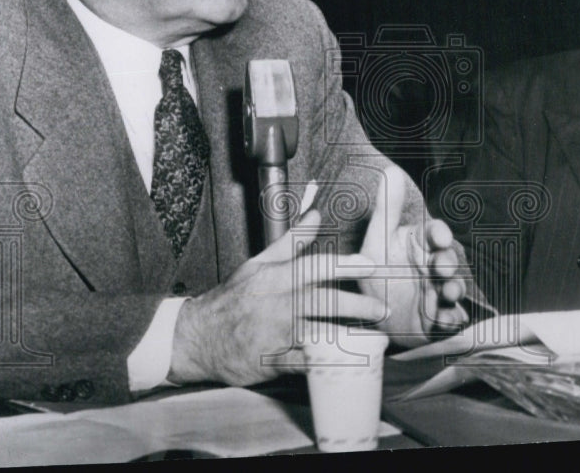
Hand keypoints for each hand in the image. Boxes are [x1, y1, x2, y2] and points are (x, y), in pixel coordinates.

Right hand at [168, 211, 385, 385]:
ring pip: (318, 334)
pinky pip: (306, 364)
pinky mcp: (272, 362)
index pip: (315, 266)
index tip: (370, 266)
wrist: (197, 337)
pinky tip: (348, 363)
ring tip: (374, 339)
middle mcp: (278, 304)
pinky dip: (327, 364)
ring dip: (349, 336)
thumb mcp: (258, 264)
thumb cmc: (233, 299)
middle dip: (357, 305)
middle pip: (324, 302)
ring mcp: (275, 335)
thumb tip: (315, 213)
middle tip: (382, 309)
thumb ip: (291, 241)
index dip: (345, 265)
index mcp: (275, 278)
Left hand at [359, 165, 469, 346]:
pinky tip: (443, 321)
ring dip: (453, 290)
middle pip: (447, 260)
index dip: (439, 235)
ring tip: (447, 294)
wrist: (373, 318)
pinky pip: (451, 320)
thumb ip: (386, 209)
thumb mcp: (376, 243)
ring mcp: (439, 292)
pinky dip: (450, 320)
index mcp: (420, 245)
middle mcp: (433, 266)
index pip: (435, 234)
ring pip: (454, 288)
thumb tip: (391, 170)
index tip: (438, 238)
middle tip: (441, 268)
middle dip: (447, 264)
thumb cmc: (376, 274)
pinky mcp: (440, 319)